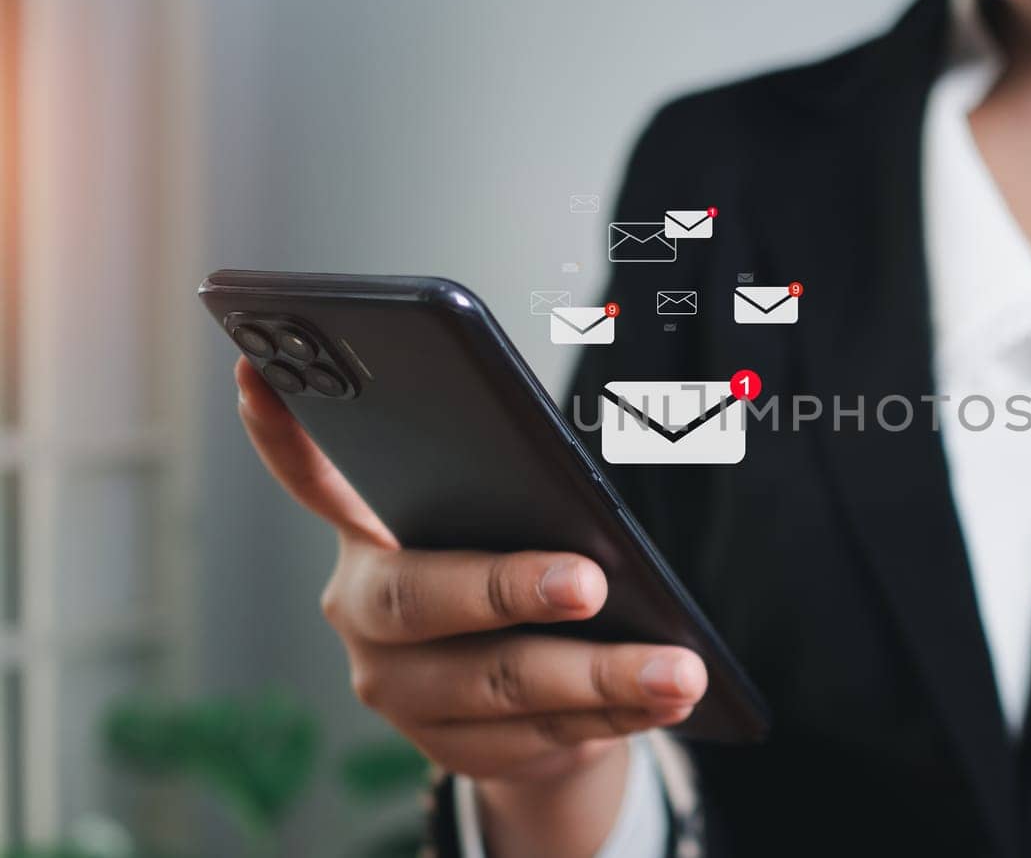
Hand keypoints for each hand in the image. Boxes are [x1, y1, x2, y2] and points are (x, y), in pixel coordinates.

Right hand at [233, 357, 705, 856]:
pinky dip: (611, 718)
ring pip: (502, 685)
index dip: (281, 435)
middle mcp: (365, 615)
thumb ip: (502, 488)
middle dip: (510, 589)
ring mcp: (403, 693)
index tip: (260, 369)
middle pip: (423, 599)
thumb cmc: (509, 566)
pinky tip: (665, 700)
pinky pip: (538, 737)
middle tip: (589, 579)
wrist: (513, 700)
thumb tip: (548, 466)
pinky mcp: (452, 751)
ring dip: (602, 677)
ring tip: (679, 670)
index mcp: (367, 535)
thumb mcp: (497, 518)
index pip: (315, 478)